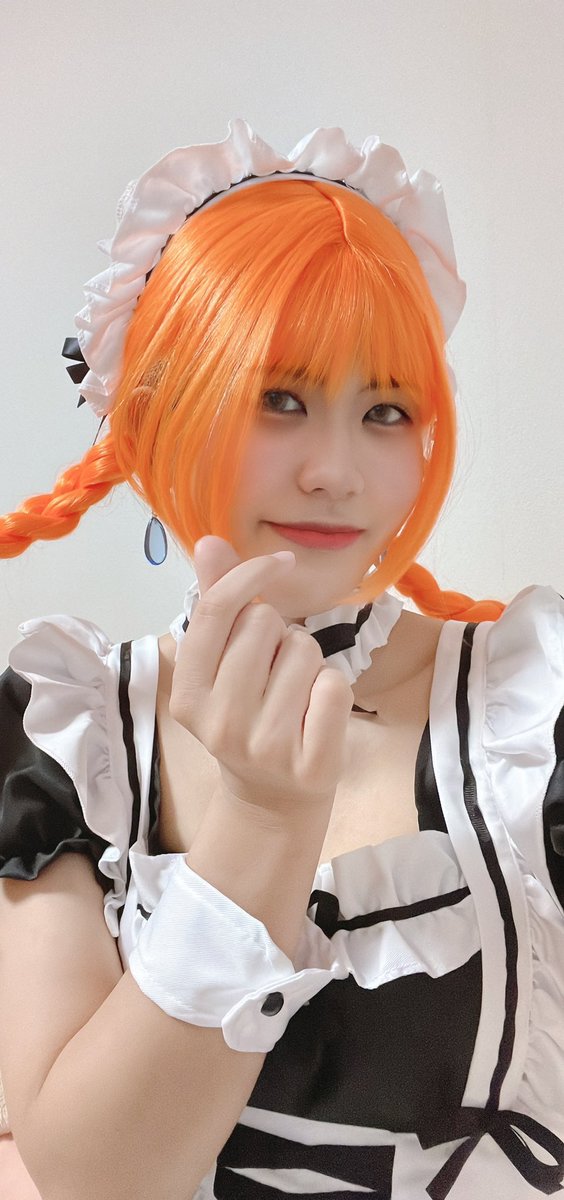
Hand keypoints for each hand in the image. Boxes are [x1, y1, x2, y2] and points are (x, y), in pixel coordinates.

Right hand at [168, 536, 353, 813]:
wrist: (270, 798)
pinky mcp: (311, 764)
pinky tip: (316, 714)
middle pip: (267, 624)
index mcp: (188, 692)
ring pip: (306, 651)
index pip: (216, 610)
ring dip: (309, 662)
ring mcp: (265, 747)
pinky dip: (333, 689)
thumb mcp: (221, 664)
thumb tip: (210, 543)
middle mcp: (220, 722)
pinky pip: (335, 686)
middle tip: (274, 671)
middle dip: (280, 634)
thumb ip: (217, 601)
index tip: (280, 562)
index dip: (250, 574)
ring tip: (294, 695)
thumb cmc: (247, 714)